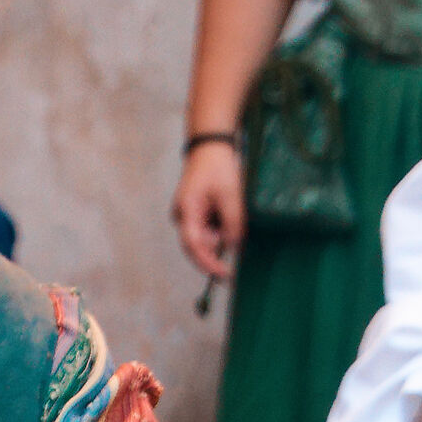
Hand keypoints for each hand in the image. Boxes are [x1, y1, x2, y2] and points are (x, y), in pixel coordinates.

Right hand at [172, 140, 243, 281]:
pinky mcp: (197, 212)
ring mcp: (189, 215)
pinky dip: (223, 227)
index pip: (193, 245)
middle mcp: (184, 216)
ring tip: (234, 210)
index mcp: (187, 211)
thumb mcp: (230, 195)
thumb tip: (235, 248)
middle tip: (238, 254)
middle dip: (218, 250)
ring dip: (223, 235)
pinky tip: (231, 210)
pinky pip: (210, 228)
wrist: (211, 146)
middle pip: (199, 245)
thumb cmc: (218, 167)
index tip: (225, 274)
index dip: (208, 263)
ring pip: (207, 237)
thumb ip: (233, 223)